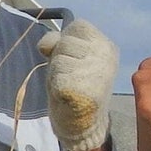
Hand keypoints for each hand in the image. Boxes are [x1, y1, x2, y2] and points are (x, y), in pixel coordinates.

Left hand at [37, 18, 117, 150]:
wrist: (84, 124)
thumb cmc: (76, 86)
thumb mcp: (71, 58)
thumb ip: (59, 42)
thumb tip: (44, 45)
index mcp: (107, 47)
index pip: (79, 26)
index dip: (68, 39)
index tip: (74, 57)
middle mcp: (105, 57)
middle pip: (66, 42)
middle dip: (60, 57)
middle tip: (70, 75)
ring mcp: (95, 73)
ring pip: (58, 59)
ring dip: (56, 73)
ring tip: (68, 85)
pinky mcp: (81, 89)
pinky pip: (55, 77)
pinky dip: (55, 87)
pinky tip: (66, 96)